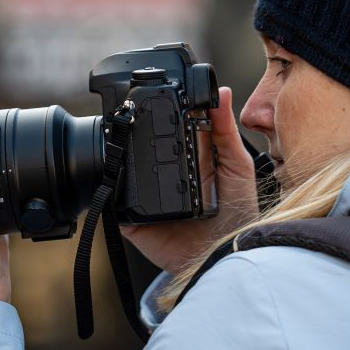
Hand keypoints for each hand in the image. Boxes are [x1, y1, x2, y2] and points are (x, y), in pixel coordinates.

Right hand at [121, 86, 259, 275]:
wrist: (227, 257)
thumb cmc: (239, 213)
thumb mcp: (238, 166)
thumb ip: (226, 130)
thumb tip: (223, 91)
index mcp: (187, 159)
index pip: (166, 131)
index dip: (159, 114)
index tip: (154, 93)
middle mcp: (164, 176)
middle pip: (140, 149)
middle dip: (134, 133)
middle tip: (132, 116)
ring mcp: (147, 198)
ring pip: (123, 172)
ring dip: (120, 159)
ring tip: (122, 143)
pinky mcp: (134, 221)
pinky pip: (113, 205)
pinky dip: (109, 193)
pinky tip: (113, 179)